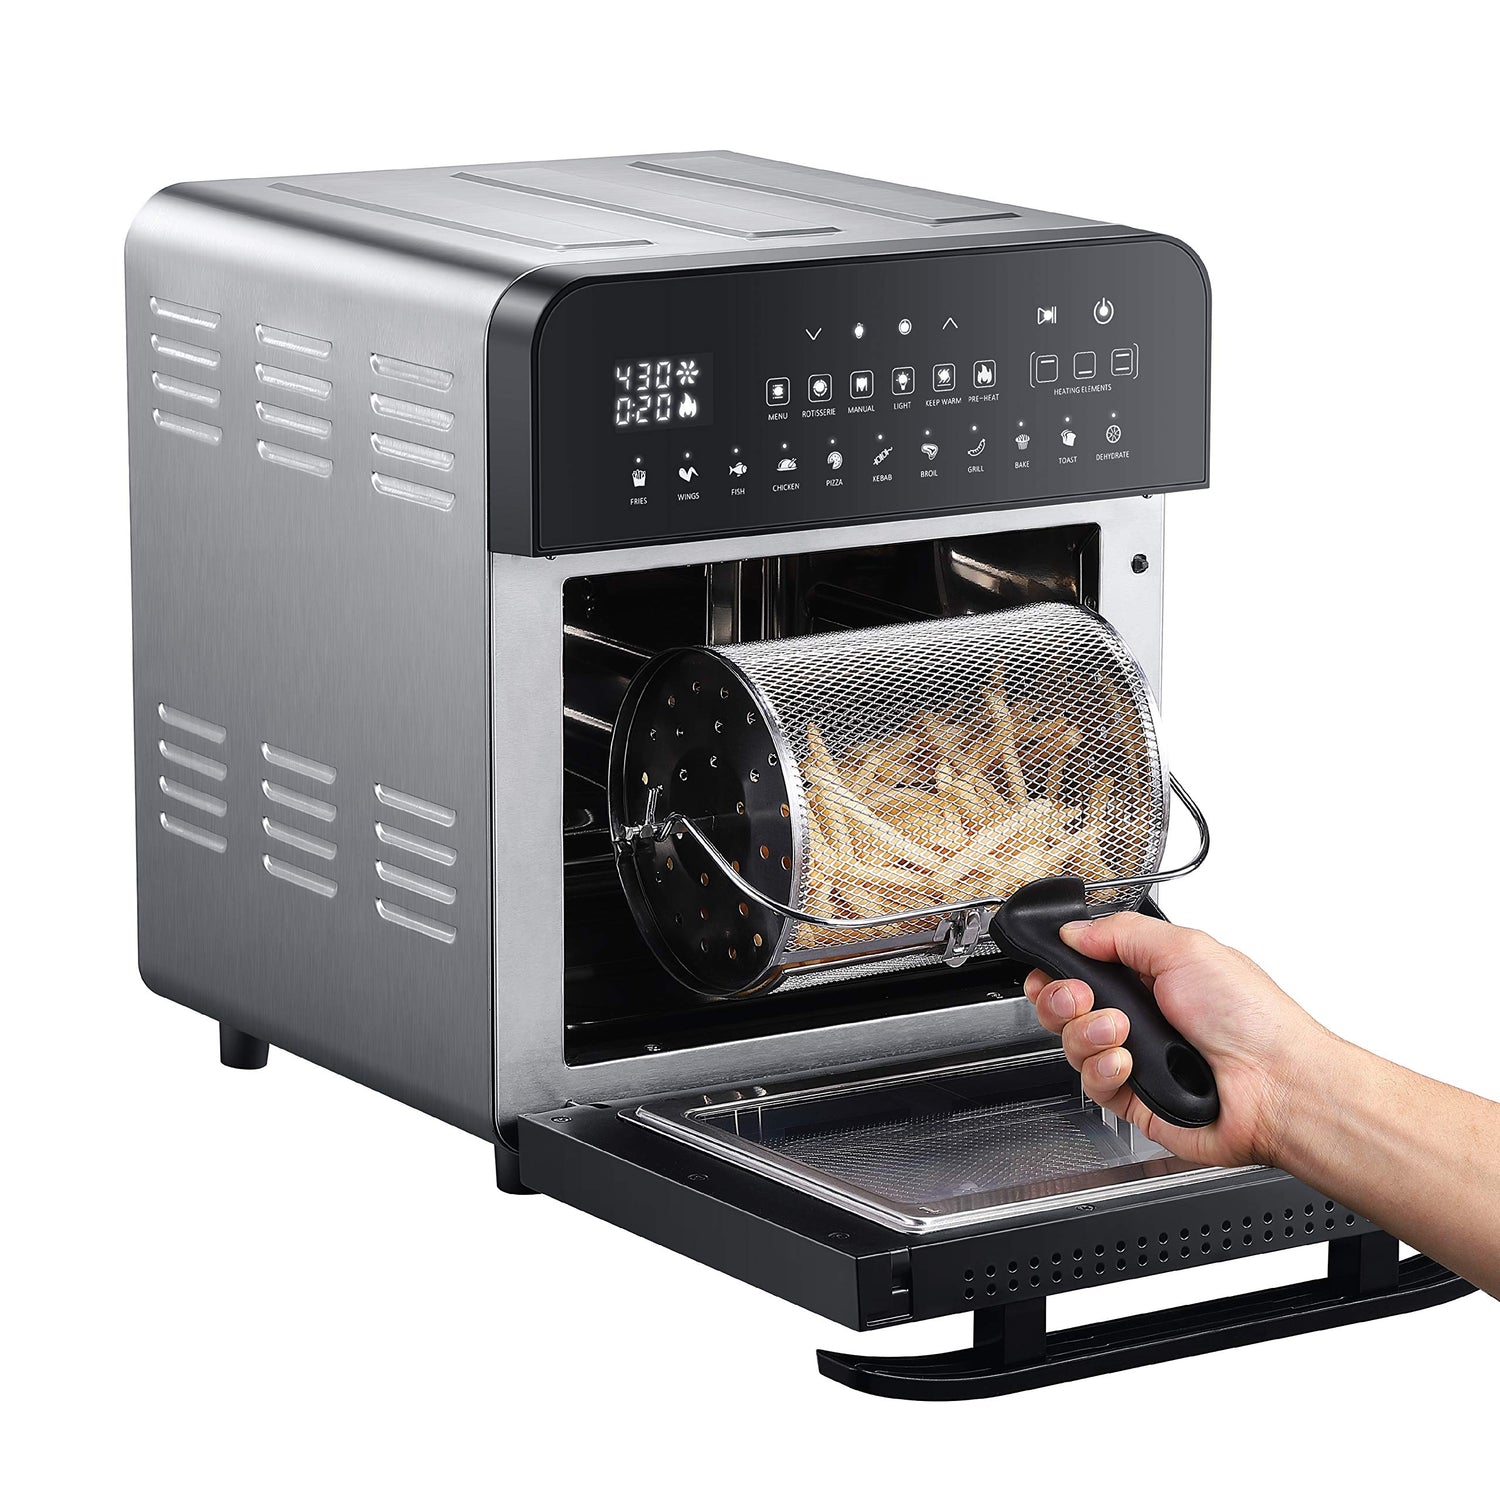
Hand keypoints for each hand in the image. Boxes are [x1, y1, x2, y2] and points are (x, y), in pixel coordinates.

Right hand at [1024, 913, 1334, 1167]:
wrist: (1278, 1086)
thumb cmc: (1253, 1019)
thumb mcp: (1186, 948)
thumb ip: (1121, 932)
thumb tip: (1075, 931)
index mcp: (1151, 975)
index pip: (1082, 966)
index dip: (1057, 967)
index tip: (1049, 967)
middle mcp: (1139, 1015)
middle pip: (1064, 1005)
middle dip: (1059, 997)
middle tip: (1080, 996)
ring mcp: (1135, 1056)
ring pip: (1072, 1043)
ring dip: (1087, 1032)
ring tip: (1120, 1030)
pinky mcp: (1134, 1097)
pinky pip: (1091, 1083)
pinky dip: (1103, 1069)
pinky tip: (1128, 1062)